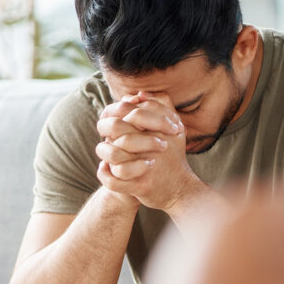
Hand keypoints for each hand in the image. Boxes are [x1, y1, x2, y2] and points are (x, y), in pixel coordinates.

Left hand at [96, 93, 201, 211]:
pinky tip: (105, 167)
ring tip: (104, 150)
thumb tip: (138, 94)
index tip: (111, 116)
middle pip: (117, 128)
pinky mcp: (141, 186)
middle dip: (105, 128)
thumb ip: (160, 107)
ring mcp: (147, 167)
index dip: (116, 111)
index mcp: (159, 130)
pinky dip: (105, 173)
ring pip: (112, 154)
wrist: (180, 189)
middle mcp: (154, 146)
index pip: (132, 112)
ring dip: (103, 151)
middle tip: (105, 133)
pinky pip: (114, 180)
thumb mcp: (173, 128)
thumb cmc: (172, 156)